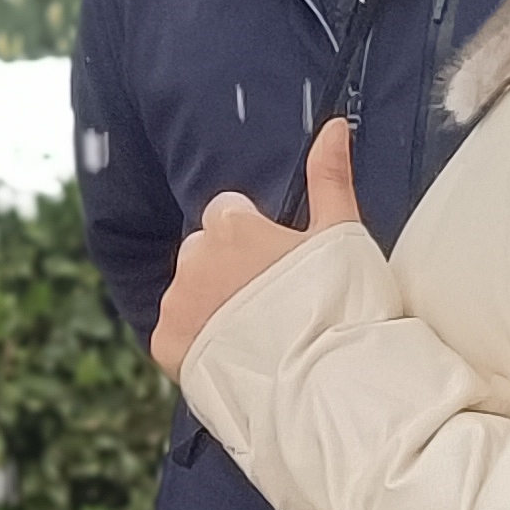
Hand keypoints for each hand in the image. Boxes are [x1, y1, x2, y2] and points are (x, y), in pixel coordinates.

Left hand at [149, 117, 358, 380]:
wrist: (325, 385)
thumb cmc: (342, 308)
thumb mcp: (343, 236)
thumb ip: (330, 177)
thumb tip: (334, 124)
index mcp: (231, 227)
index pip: (227, 213)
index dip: (253, 239)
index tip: (279, 266)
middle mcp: (194, 258)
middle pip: (202, 252)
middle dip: (226, 270)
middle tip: (270, 304)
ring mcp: (176, 303)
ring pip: (186, 292)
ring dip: (209, 306)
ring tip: (256, 336)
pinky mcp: (166, 344)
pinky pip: (174, 334)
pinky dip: (194, 344)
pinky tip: (232, 358)